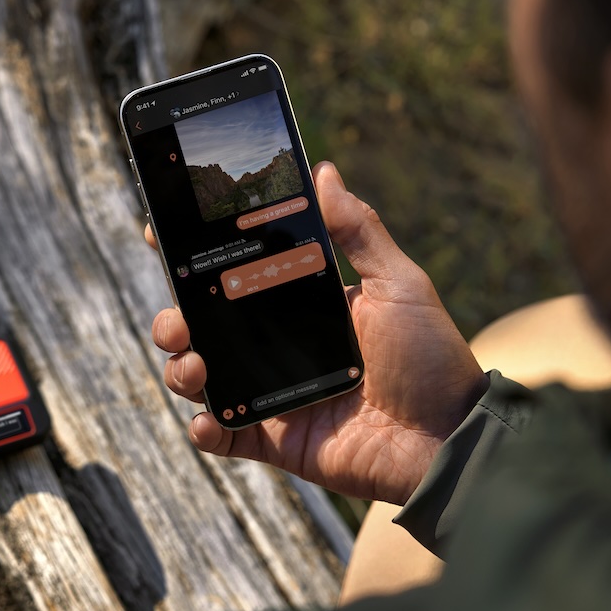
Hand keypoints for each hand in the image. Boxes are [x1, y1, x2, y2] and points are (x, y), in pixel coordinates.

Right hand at [150, 162, 486, 505]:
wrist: (449, 439)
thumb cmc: (431, 357)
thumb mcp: (399, 284)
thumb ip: (358, 230)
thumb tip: (324, 170)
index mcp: (302, 304)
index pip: (238, 275)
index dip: (196, 258)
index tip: (161, 237)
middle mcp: (280, 346)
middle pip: (206, 325)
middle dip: (175, 317)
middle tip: (178, 318)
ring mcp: (274, 393)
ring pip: (204, 377)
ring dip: (182, 368)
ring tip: (194, 364)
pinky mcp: (277, 439)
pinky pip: (225, 435)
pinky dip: (205, 429)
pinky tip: (207, 419)